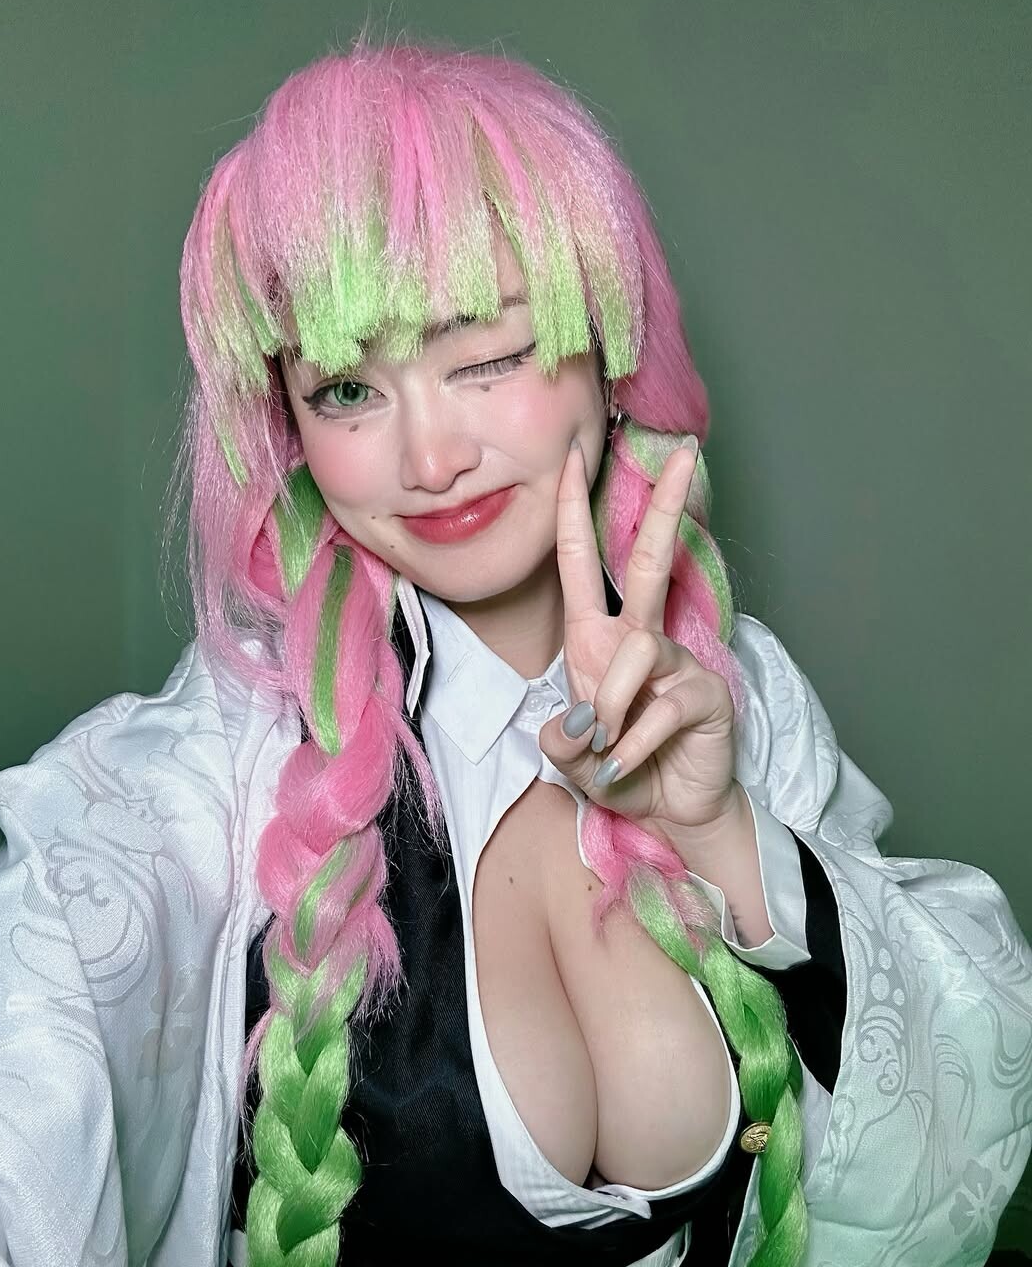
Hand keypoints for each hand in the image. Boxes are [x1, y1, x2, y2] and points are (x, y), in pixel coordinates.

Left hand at [538, 434, 738, 839]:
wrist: (670, 813)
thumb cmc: (620, 771)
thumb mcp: (573, 761)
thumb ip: (561, 743)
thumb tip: (576, 724)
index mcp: (595, 640)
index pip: (580, 563)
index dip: (571, 510)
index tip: (572, 455)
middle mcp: (636, 640)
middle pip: (650, 560)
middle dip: (663, 506)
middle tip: (683, 453)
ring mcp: (676, 664)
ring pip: (638, 650)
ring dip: (613, 706)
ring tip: (608, 749)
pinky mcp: (705, 694)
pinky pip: (663, 706)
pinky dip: (636, 742)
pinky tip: (627, 766)